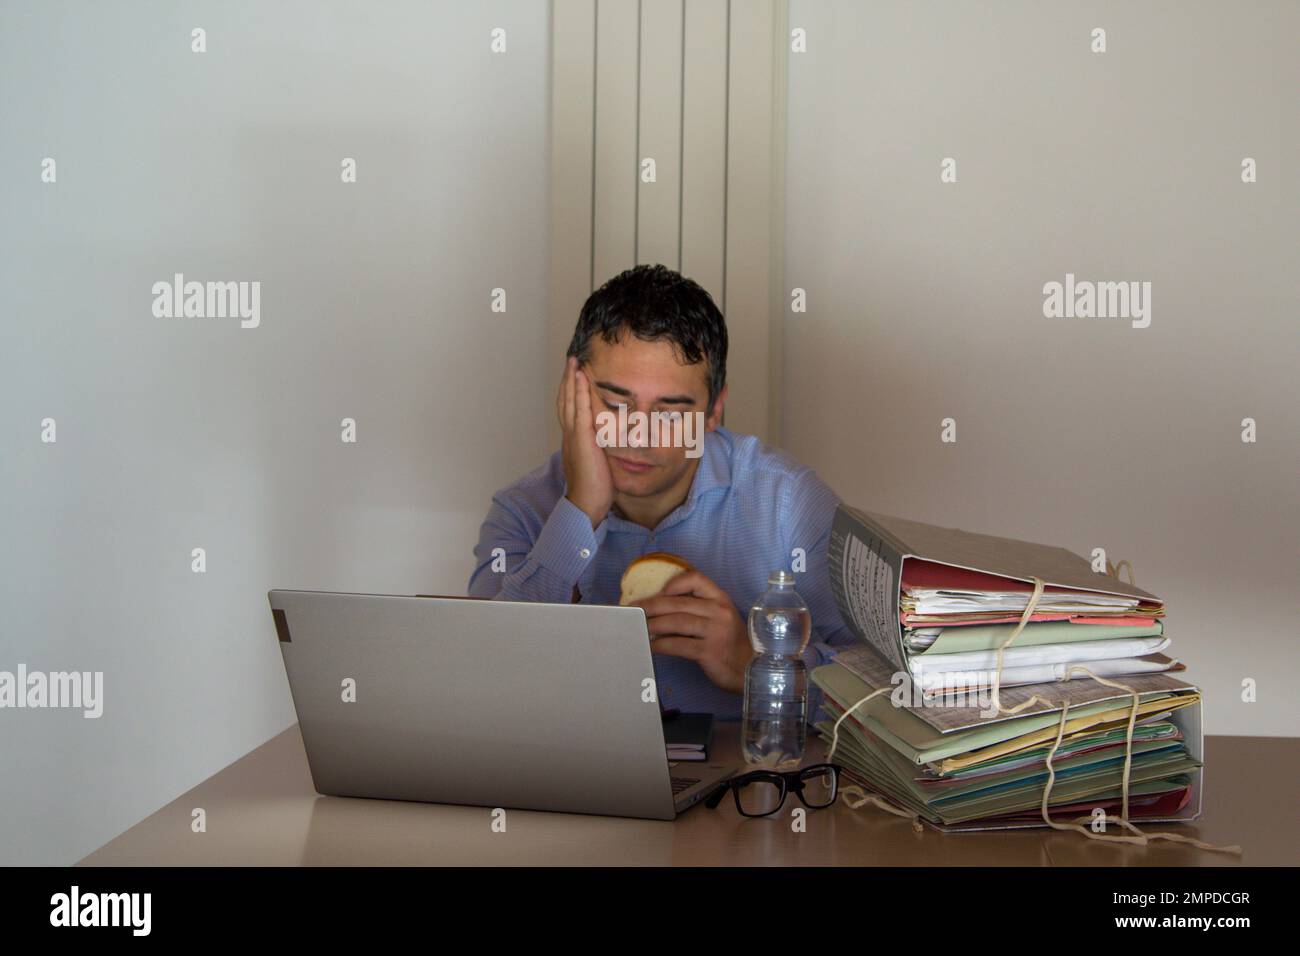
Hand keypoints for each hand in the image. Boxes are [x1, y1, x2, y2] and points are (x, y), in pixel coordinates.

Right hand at [556, 356, 612, 526]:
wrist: (586, 504)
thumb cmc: (594, 488)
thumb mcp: (597, 462)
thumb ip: (599, 448)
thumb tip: (608, 441)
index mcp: (573, 440)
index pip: (569, 409)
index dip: (570, 392)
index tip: (574, 376)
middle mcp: (569, 435)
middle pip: (565, 400)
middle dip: (568, 380)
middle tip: (571, 361)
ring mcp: (573, 436)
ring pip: (569, 401)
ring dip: (571, 380)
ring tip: (574, 362)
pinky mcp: (581, 440)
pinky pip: (580, 411)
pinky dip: (579, 393)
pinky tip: (582, 379)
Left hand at [631, 570, 752, 694]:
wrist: (749, 669)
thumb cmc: (730, 643)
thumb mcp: (721, 618)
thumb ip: (699, 609)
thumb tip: (661, 605)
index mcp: (721, 599)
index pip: (695, 579)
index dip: (673, 584)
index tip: (658, 593)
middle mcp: (719, 611)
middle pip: (677, 603)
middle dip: (651, 605)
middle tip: (634, 610)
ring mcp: (715, 631)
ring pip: (675, 622)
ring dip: (652, 625)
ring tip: (639, 628)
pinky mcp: (709, 651)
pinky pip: (678, 645)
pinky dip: (660, 645)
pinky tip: (651, 646)